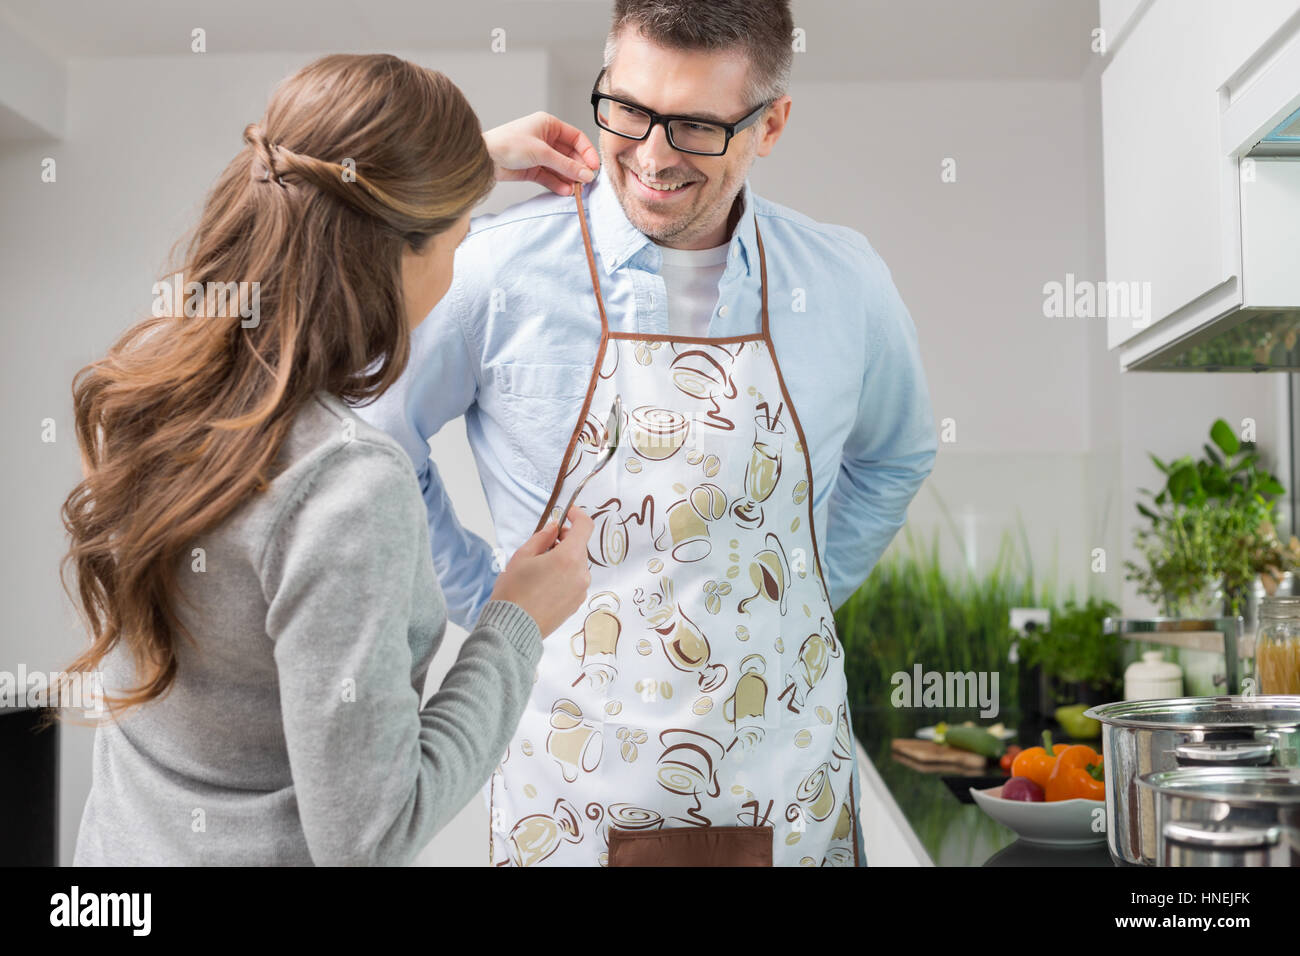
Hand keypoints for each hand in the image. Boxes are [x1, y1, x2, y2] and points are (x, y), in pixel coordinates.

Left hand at [482, 112, 600, 195]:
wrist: (483, 159)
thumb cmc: (506, 144)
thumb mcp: (541, 152)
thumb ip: (565, 164)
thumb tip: (586, 173)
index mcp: (549, 125)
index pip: (576, 138)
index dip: (587, 152)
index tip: (594, 167)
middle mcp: (545, 138)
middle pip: (570, 155)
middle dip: (578, 168)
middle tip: (586, 181)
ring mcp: (539, 155)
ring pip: (561, 168)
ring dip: (569, 178)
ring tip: (576, 190)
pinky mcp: (532, 170)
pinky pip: (550, 177)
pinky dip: (558, 184)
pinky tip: (565, 191)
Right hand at [488, 505, 594, 637]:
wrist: (513, 628)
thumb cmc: (513, 592)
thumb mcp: (522, 557)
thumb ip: (542, 537)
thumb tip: (554, 528)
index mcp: (569, 558)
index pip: (585, 526)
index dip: (577, 515)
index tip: (566, 513)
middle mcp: (581, 573)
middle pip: (579, 546)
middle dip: (564, 540)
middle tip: (542, 545)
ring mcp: (581, 590)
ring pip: (576, 564)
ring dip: (563, 559)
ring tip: (539, 569)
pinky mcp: (577, 603)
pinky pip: (574, 580)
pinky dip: (564, 575)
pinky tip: (544, 584)